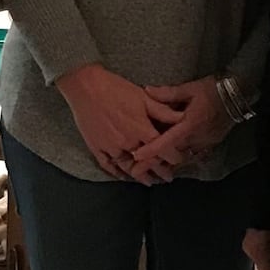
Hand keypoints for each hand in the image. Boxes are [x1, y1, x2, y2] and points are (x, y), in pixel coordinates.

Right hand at [55, 64, 182, 181]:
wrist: (86, 87)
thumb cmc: (116, 88)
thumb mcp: (144, 97)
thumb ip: (162, 111)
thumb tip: (182, 118)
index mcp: (141, 129)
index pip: (162, 148)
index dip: (172, 156)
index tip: (179, 161)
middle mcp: (127, 143)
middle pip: (147, 162)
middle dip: (159, 171)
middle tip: (167, 177)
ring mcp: (110, 148)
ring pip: (128, 168)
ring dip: (140, 176)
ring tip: (149, 182)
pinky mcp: (96, 148)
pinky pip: (108, 166)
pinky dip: (117, 173)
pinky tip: (124, 177)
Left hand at [130, 76, 234, 180]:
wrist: (238, 94)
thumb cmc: (213, 90)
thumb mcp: (190, 88)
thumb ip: (168, 93)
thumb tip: (147, 90)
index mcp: (189, 125)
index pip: (166, 142)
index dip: (151, 151)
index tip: (136, 158)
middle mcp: (195, 139)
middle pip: (171, 155)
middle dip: (154, 163)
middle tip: (136, 171)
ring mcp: (204, 144)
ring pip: (181, 157)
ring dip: (166, 163)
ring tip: (151, 168)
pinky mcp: (210, 145)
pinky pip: (192, 155)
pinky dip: (180, 159)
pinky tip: (173, 162)